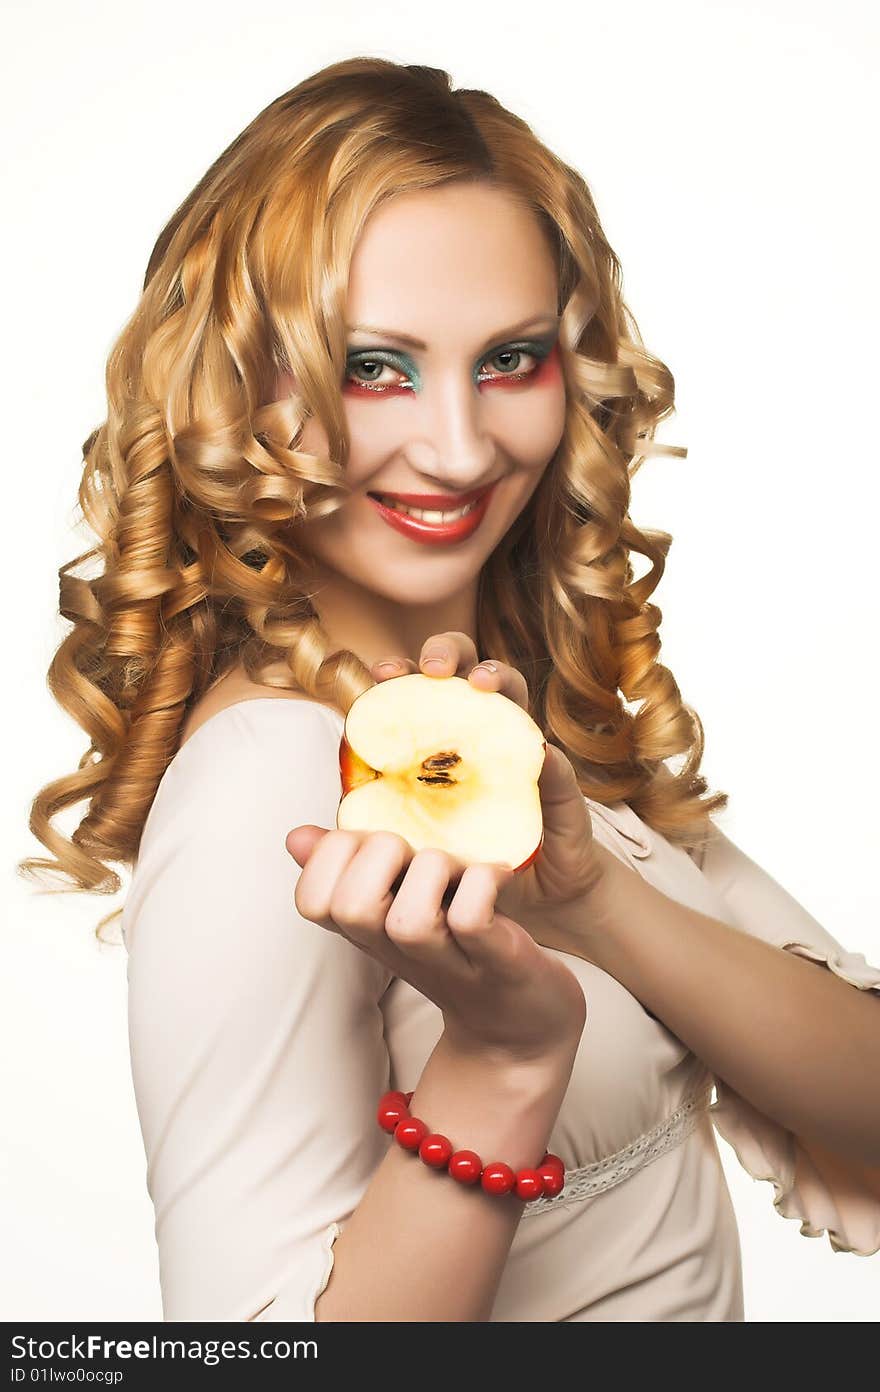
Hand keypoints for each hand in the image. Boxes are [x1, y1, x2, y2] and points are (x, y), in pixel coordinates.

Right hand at [284, 825, 586, 1063]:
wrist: (521, 1024)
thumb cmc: (459, 948)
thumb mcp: (398, 903)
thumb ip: (350, 867)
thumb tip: (299, 837)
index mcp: (368, 931)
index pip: (311, 899)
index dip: (334, 855)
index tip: (376, 843)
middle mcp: (397, 949)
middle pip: (350, 907)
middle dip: (381, 853)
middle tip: (418, 852)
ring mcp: (447, 961)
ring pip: (409, 920)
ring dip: (434, 871)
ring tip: (460, 867)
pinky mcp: (498, 962)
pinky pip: (472, 920)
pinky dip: (482, 884)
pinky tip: (497, 872)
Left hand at [367, 632, 606, 953]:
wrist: (516, 908)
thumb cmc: (456, 865)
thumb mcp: (402, 849)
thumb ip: (356, 836)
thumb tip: (295, 837)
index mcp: (443, 736)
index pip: (421, 687)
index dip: (403, 671)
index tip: (382, 672)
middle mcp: (482, 732)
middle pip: (466, 668)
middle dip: (449, 652)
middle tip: (433, 668)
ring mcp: (522, 754)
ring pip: (515, 695)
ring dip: (499, 678)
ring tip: (479, 686)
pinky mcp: (560, 793)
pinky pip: (558, 769)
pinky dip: (551, 760)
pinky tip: (539, 755)